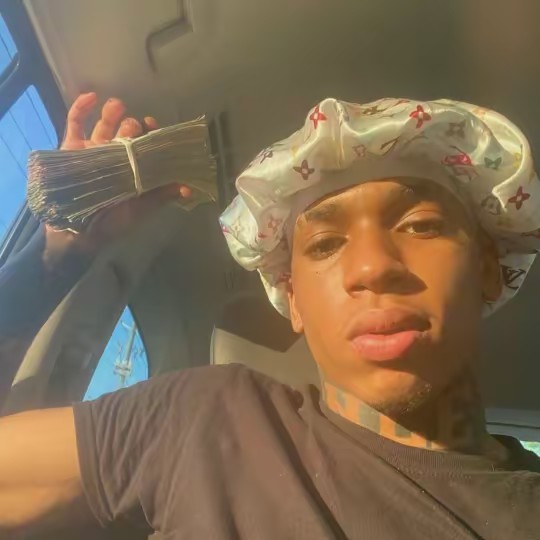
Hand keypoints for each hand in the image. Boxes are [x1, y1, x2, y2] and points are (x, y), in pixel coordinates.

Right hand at [45, 93, 190, 258]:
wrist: (79, 232)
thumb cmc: (114, 221)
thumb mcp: (141, 209)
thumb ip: (162, 196)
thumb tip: (188, 188)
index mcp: (133, 168)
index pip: (145, 145)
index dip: (151, 133)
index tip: (153, 125)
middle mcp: (115, 157)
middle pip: (126, 132)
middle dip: (133, 126)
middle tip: (134, 127)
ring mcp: (93, 151)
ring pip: (104, 124)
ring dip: (113, 112)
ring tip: (118, 106)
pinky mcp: (71, 149)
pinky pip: (75, 123)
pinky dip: (82, 107)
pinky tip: (92, 96)